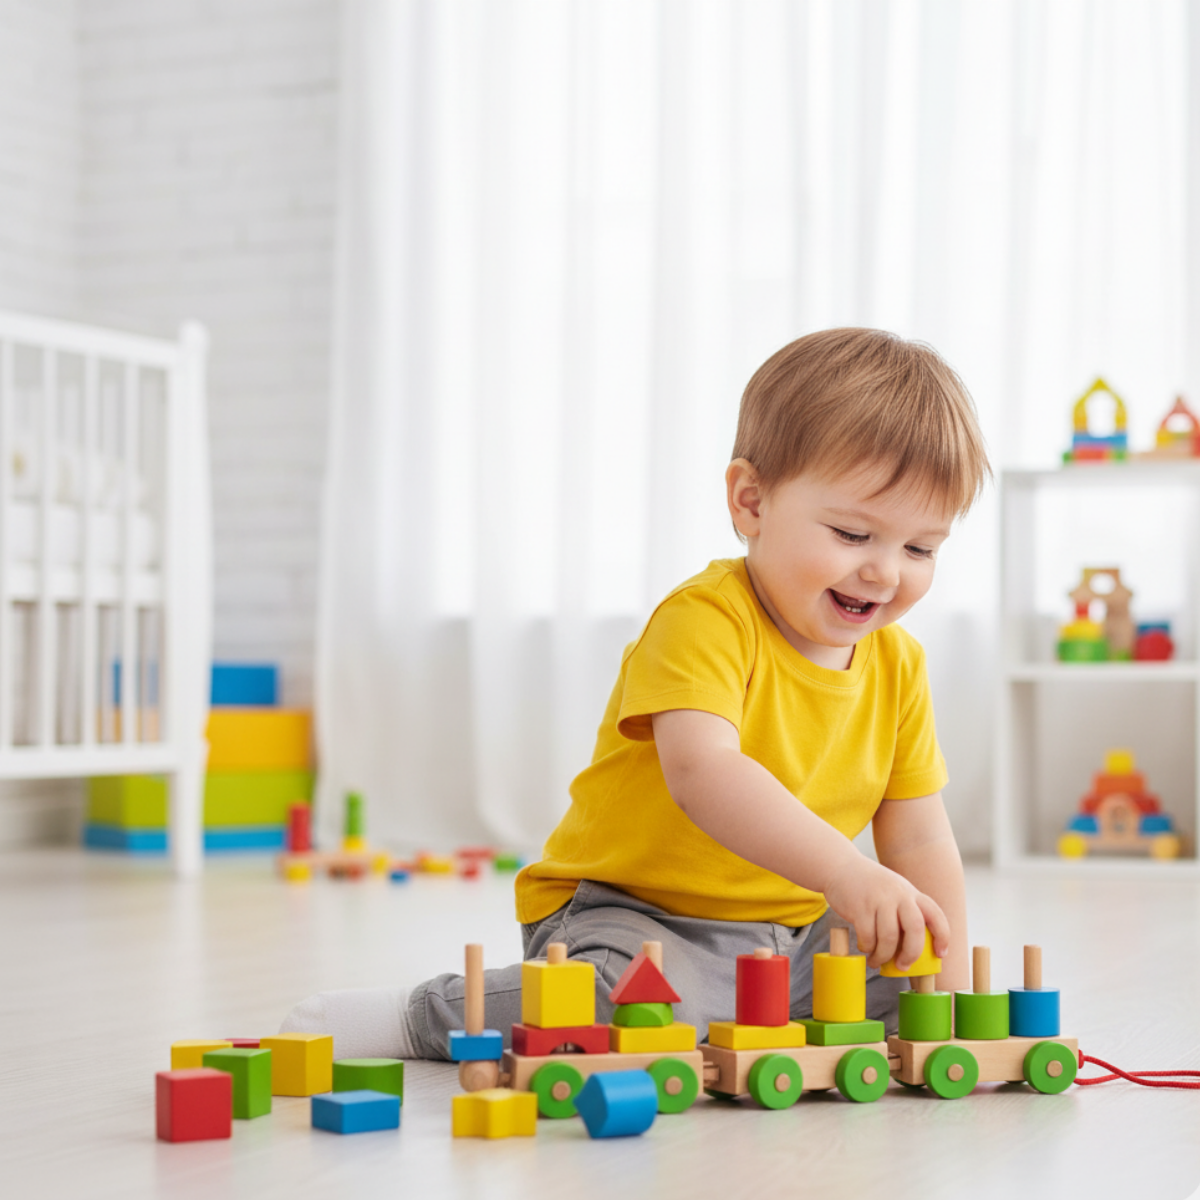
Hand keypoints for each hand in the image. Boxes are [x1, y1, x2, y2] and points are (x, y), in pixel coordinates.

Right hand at [821, 854, 949, 969]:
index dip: (942, 937)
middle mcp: (898, 894)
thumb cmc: (869, 885)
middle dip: (911, 953)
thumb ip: (906, 910)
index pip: (935, 915)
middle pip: (915, 929)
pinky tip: (864, 947)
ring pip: (889, 938)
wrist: (839, 866)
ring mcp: (879, 900)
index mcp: (911, 892)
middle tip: (903, 966)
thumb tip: (914, 946)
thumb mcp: (894, 890)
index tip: (940, 953)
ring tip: (876, 961)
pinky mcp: (859, 907)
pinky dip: (867, 947)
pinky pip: (867, 936)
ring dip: (883, 956)